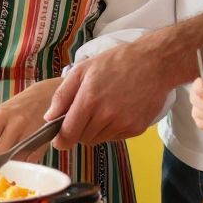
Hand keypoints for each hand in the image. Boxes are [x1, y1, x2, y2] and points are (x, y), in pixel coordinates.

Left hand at [0, 77, 62, 162]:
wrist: (45, 97)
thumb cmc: (18, 107)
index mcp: (0, 116)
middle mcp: (15, 124)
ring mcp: (30, 133)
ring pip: (14, 160)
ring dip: (8, 164)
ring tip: (6, 161)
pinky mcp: (43, 142)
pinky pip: (29, 160)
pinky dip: (23, 163)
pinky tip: (21, 156)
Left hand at [46, 41, 176, 148]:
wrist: (154, 63)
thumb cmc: (116, 62)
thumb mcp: (82, 70)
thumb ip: (62, 95)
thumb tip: (49, 117)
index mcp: (89, 100)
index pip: (68, 134)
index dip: (60, 140)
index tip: (58, 139)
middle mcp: (106, 116)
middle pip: (82, 138)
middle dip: (78, 130)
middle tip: (85, 113)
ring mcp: (123, 124)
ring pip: (98, 139)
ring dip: (95, 130)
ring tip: (103, 108)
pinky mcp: (136, 129)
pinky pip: (115, 138)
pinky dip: (112, 129)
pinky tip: (117, 111)